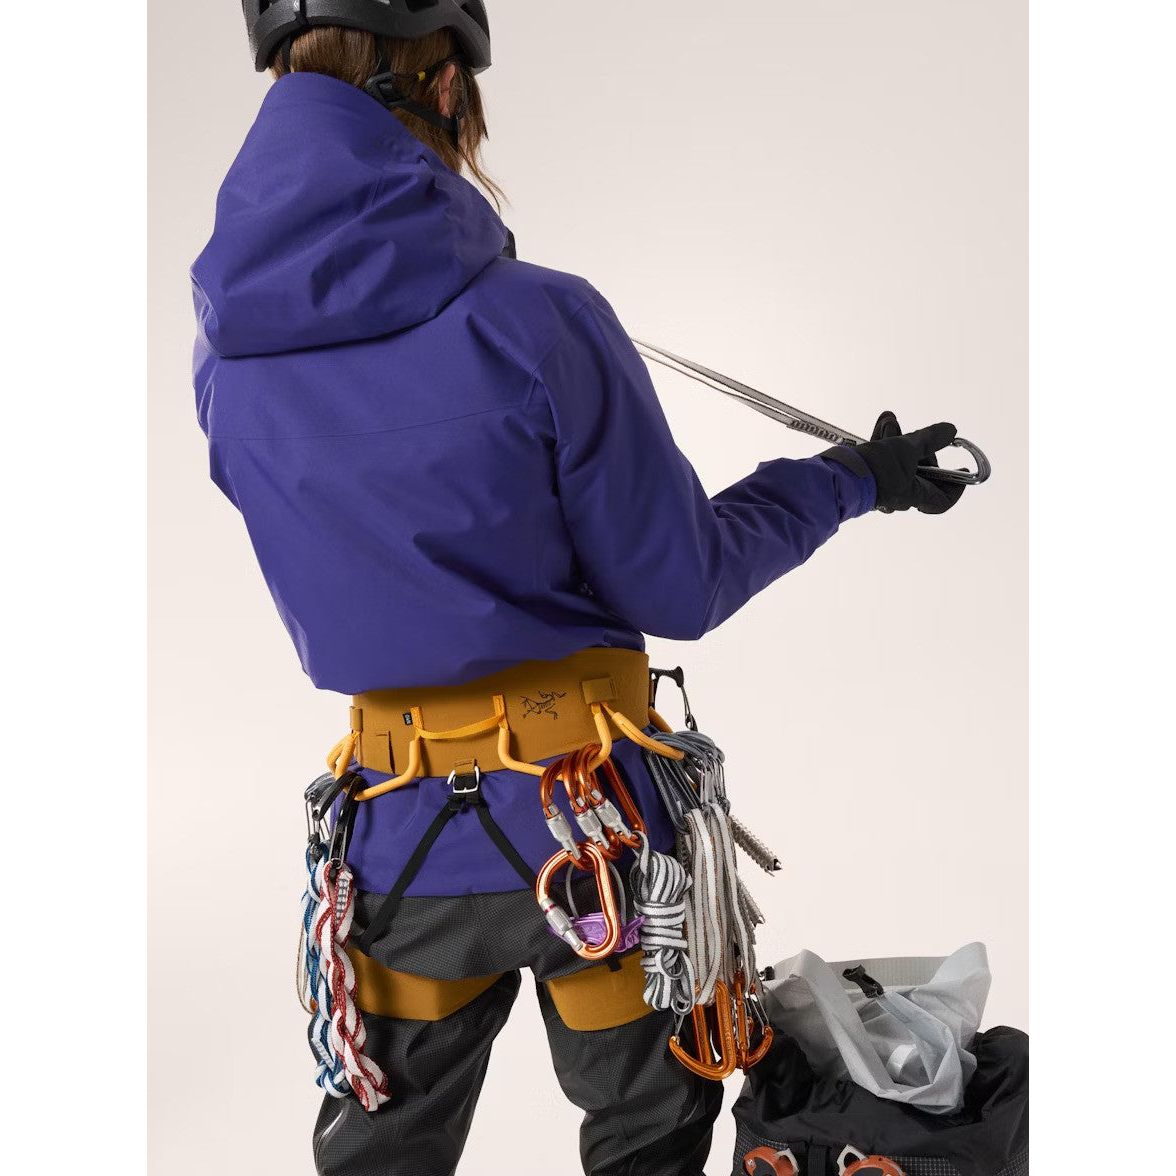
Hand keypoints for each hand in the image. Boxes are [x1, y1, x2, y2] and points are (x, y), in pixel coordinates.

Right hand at [826, 411, 966, 513]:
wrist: (835, 475)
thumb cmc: (873, 469)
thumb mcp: (905, 449)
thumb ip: (928, 439)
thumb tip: (951, 431)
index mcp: (913, 495)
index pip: (942, 500)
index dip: (955, 486)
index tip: (961, 470)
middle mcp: (898, 494)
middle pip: (919, 471)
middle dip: (918, 446)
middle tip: (913, 433)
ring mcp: (881, 487)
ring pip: (898, 461)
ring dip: (897, 439)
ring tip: (889, 420)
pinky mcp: (866, 478)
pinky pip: (882, 460)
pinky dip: (883, 443)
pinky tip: (881, 425)